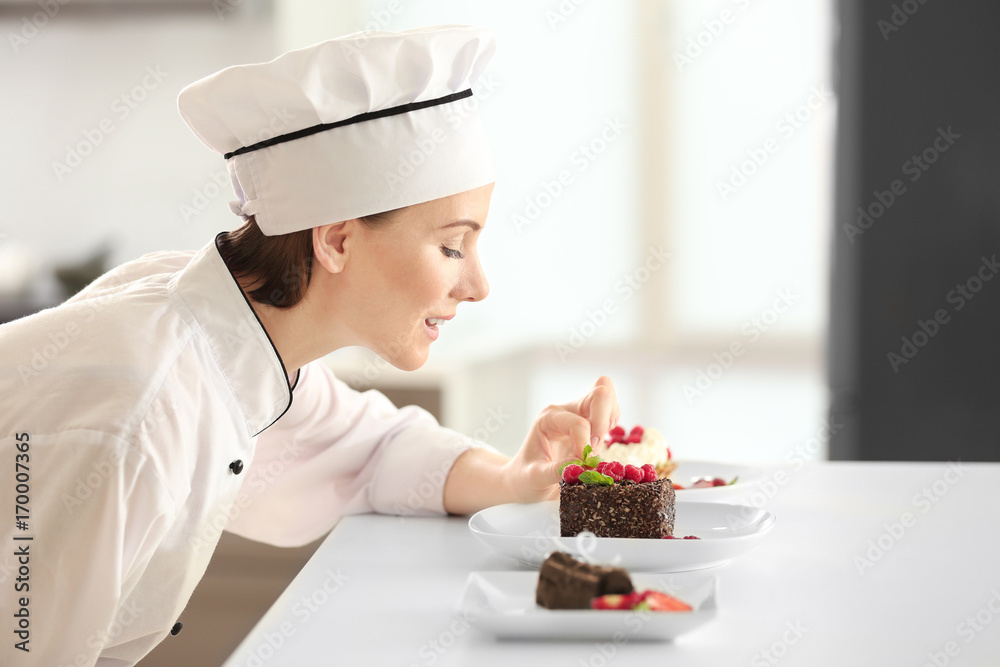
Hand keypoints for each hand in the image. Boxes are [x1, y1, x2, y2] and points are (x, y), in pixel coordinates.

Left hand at [502, 376, 619, 502]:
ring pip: (606, 396)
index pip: (578, 423)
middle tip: (595, 449)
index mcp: (548, 418)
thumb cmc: (526, 477)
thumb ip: (556, 471)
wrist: (524, 479)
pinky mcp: (591, 420)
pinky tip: (597, 445)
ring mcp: (579, 412)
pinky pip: (611, 411)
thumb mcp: (534, 477)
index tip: (583, 465)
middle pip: (599, 393)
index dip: (585, 445)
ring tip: (594, 448)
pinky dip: (611, 426)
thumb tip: (583, 465)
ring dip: (608, 422)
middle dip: (604, 421)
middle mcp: (565, 409)